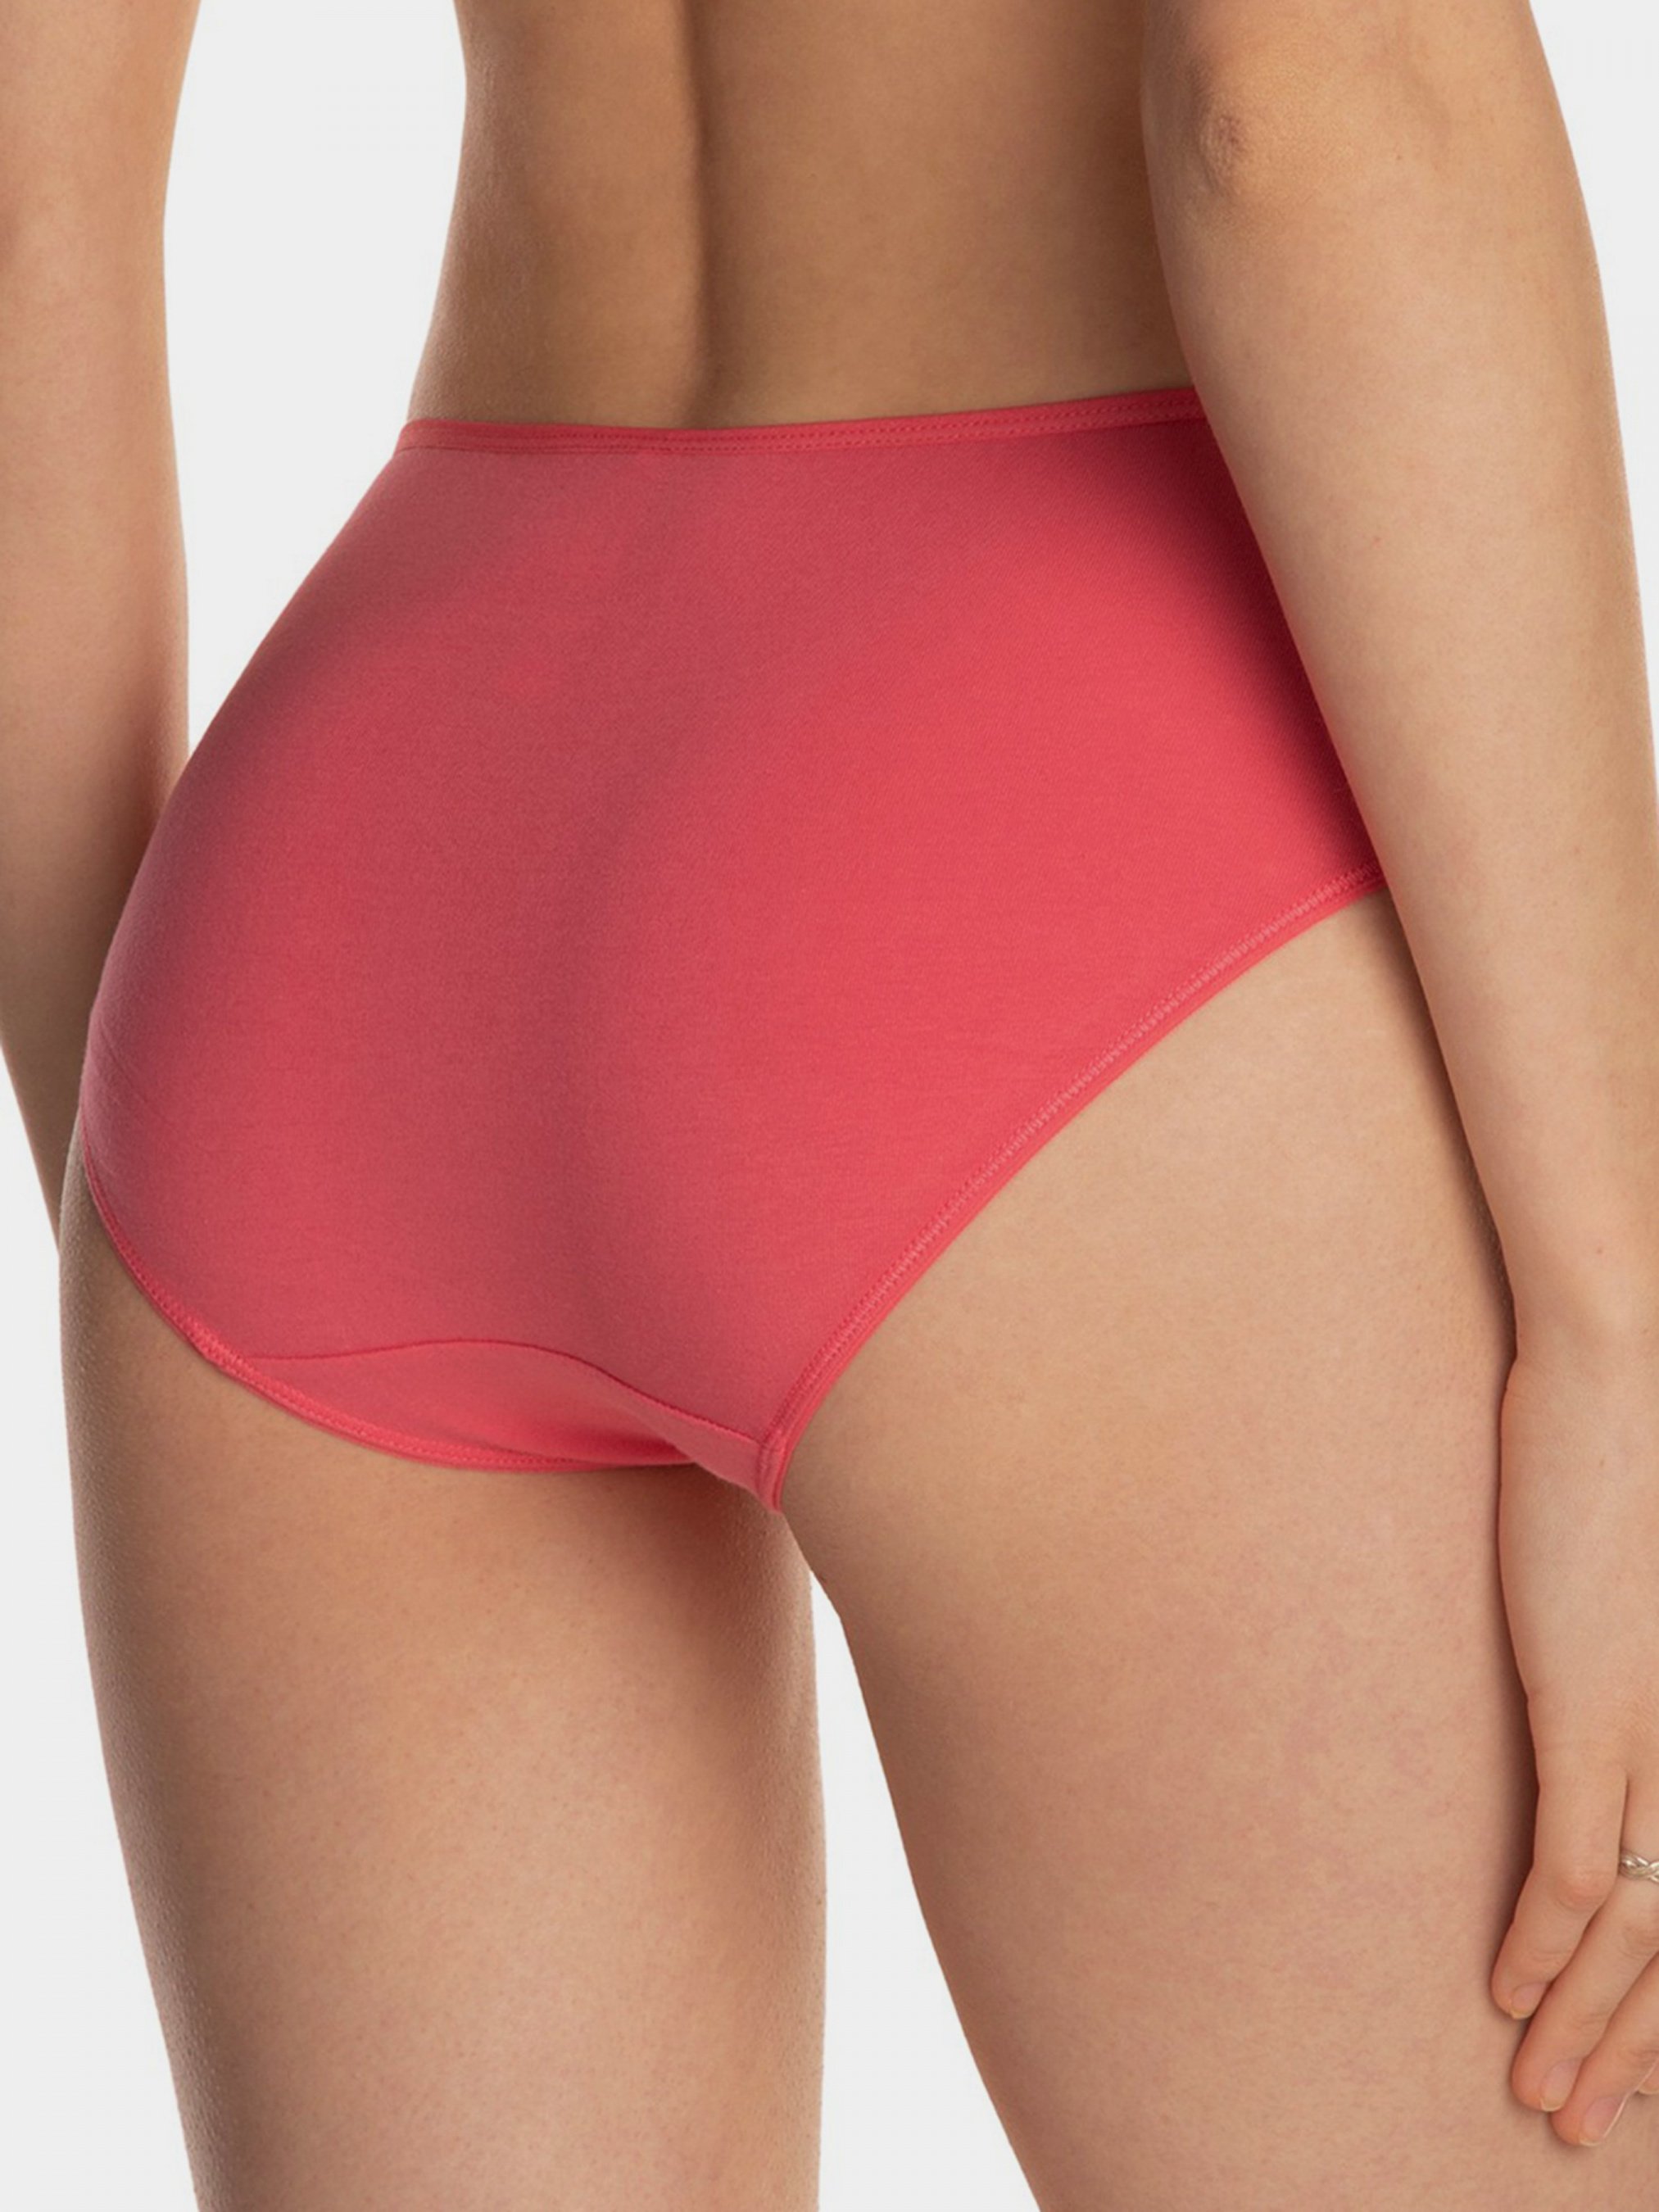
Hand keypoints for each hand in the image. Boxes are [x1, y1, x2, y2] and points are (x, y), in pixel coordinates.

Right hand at [1490, 1333, 1658, 2146]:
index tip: (1641, 2072)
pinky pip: (1573, 1855)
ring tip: (1540, 2094)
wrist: (1631, 1370)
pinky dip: (1542, 1941)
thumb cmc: (1647, 1458)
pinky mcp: (1591, 1700)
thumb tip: (1623, 1732)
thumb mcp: (1657, 1590)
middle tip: (1579, 2117)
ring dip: (1584, 2022)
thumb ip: (1652, 1662)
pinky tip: (1505, 1991)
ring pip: (1639, 1926)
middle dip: (1634, 2044)